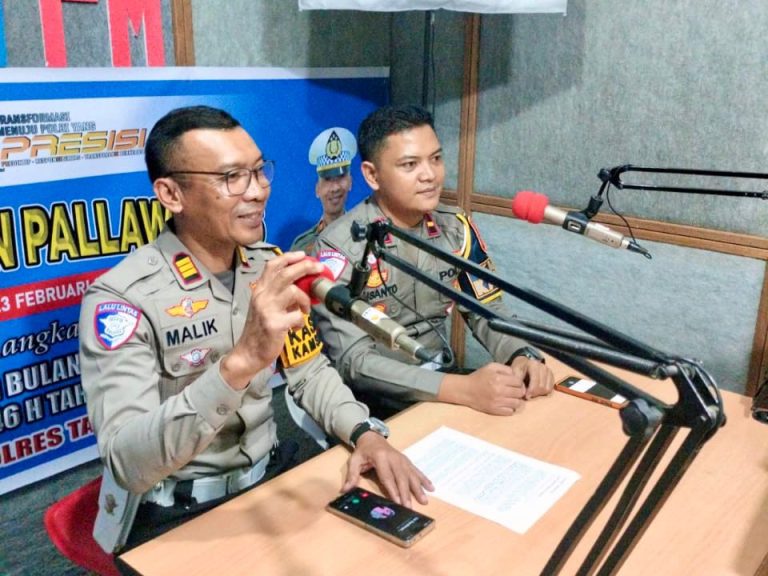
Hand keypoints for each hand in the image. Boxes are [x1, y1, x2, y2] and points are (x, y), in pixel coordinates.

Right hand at [221, 251, 324, 388]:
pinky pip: (297, 316)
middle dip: (305, 267)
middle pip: (286, 273)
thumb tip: (301, 286)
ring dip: (305, 301)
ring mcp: (267, 309)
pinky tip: (295, 328)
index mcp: (259, 290)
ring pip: (294, 292)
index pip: (272, 266)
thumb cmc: (260, 329)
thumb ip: (279, 295)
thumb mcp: (265, 306)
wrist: (248, 353)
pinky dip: (301, 322)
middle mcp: (262, 296)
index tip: (303, 255)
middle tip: (319, 268)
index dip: (289, 257)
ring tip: (305, 310)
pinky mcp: (275, 324)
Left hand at [342, 433, 432, 507]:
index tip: (397, 501)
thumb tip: (345, 490)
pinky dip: (424, 479)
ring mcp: (402, 459)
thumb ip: (351, 475)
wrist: (372, 437)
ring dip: (418, 488)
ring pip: (411, 475)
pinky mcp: (406, 461)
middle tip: (410, 507)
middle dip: (406, 493)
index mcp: (380, 457)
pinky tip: (431, 487)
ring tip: (424, 500)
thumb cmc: (363, 451)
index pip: (387, 476)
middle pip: (401, 478)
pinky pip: (416, 471)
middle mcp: (394, 458)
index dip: (393, 490)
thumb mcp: (354, 461)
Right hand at [438, 362, 525, 414]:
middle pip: (520, 393)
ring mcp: (497, 402)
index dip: (519, 382)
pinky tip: (506, 404)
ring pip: (517, 403)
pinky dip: (510, 408)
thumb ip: (505, 368)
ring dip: (516, 400)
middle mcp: (499, 391)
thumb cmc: (479, 377)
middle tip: (514, 390)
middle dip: (519, 391)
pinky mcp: (494, 410)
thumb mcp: (491, 367)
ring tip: (511, 398)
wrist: (466, 390)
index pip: (519, 382)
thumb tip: (516, 375)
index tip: (515, 383)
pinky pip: (510, 412)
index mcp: (498, 379)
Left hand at [509, 356, 554, 398]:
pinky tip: (537, 391)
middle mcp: (543, 367)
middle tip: (528, 395)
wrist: (524, 363)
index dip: (531, 391)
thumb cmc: (519, 368)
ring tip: (532, 393)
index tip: (526, 396)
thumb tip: (523, 390)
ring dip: (540, 393)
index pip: (536, 382)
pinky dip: (544, 392)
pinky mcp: (552, 376)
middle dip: (535, 394)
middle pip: (542, 387)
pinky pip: (550, 389)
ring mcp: (549, 372)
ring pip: (547, 389)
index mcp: (534, 365)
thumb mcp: (515, 370)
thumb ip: (518, 379)